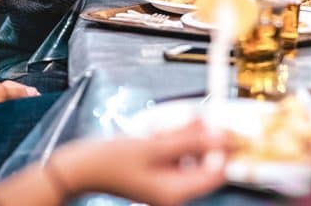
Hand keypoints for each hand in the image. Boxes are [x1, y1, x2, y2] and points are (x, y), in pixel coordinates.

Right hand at [57, 120, 226, 204]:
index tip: (230, 124)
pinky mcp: (157, 175)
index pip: (218, 172)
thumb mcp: (154, 146)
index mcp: (177, 192)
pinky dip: (170, 141)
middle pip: (204, 161)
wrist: (80, 168)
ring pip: (189, 155)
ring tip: (163, 128)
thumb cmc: (110, 160)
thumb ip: (190, 140)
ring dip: (183, 137)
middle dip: (200, 138)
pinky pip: (174, 155)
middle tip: (196, 117)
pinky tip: (156, 132)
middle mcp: (175, 192)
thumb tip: (222, 135)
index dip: (227, 148)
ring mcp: (166, 184)